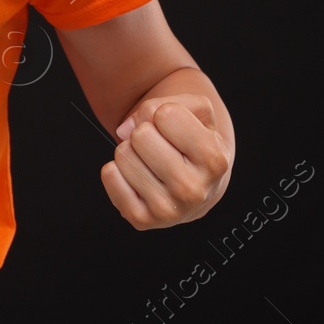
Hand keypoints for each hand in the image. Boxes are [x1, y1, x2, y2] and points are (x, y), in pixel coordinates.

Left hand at [101, 93, 231, 229]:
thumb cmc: (192, 137)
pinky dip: (117, 169)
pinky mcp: (141, 220)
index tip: (175, 128)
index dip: (164, 113)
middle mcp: (195, 190)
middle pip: (141, 135)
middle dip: (144, 132)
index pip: (164, 114)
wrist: (197, 182)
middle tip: (160, 146)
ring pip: (123, 154)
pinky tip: (138, 177)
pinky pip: (109, 175)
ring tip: (151, 162)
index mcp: (214, 160)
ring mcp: (168, 210)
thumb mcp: (192, 110)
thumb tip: (124, 130)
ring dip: (132, 151)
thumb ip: (162, 103)